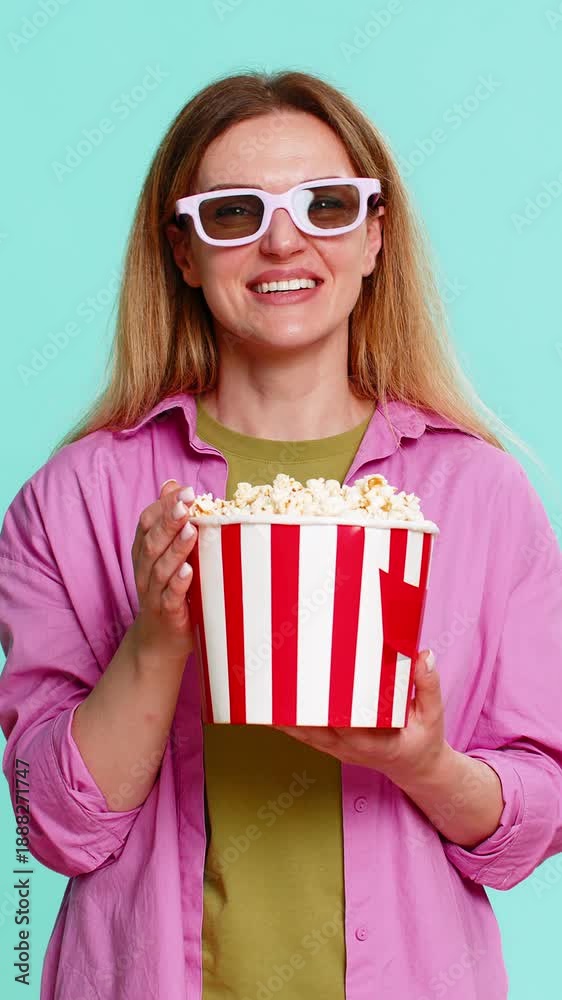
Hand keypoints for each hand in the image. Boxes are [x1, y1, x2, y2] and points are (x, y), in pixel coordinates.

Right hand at [130, 479, 197, 661]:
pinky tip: (189, 570)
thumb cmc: (169, 590)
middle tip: (187, 502)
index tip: (184, 490)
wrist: (159, 640)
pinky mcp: (167, 614)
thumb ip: (169, 521)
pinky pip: (170, 597)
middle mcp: (145, 571)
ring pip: (160, 568)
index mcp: (144, 553)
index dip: (162, 506)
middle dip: (169, 521)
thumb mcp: (166, 553)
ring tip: (191, 530)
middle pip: (152, 542)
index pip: (146, 524)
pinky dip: (178, 583)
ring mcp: (154, 594)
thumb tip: (172, 484)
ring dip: (176, 548)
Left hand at [274, 650, 445, 783]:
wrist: (415, 767)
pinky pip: (303, 734)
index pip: (345, 727)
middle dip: (295, 706)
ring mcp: (337, 749)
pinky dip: (286, 720)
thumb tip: (423, 656)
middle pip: (314, 729)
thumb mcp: (433, 715)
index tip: (313, 687)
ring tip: (263, 687)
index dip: (327, 711)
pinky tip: (269, 704)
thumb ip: (428, 686)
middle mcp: (349, 749)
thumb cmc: (423, 738)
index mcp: (374, 743)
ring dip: (283, 713)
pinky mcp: (330, 745)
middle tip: (277, 677)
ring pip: (302, 733)